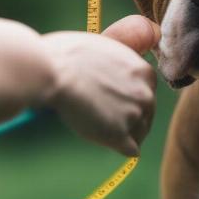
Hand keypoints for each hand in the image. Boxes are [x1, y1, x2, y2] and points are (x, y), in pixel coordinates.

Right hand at [0, 15, 159, 156]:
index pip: (147, 91)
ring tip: (100, 124)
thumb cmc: (68, 55)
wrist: (52, 71)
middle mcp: (147, 93)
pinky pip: (132, 150)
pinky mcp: (120, 135)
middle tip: (103, 113)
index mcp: (145, 71)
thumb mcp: (106, 47)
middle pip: (147, 113)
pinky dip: (119, 146)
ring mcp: (135, 115)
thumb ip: (120, 62)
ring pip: (140, 132)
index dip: (129, 96)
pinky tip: (103, 137)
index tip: (112, 98)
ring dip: (124, 132)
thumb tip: (117, 70)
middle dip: (128, 115)